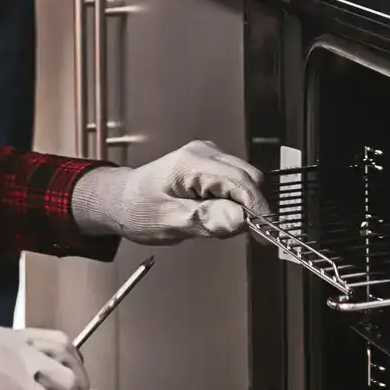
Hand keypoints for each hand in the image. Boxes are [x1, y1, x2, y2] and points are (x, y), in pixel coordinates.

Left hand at [71, 139, 266, 243]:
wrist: (121, 200)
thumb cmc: (137, 210)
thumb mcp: (168, 222)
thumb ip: (204, 220)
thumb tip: (240, 221)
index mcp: (192, 163)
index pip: (240, 181)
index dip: (258, 208)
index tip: (268, 234)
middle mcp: (204, 153)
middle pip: (248, 178)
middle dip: (251, 208)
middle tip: (243, 236)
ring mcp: (209, 157)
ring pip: (245, 181)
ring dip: (242, 206)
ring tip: (217, 225)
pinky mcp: (211, 167)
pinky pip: (235, 183)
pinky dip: (234, 202)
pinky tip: (215, 214)